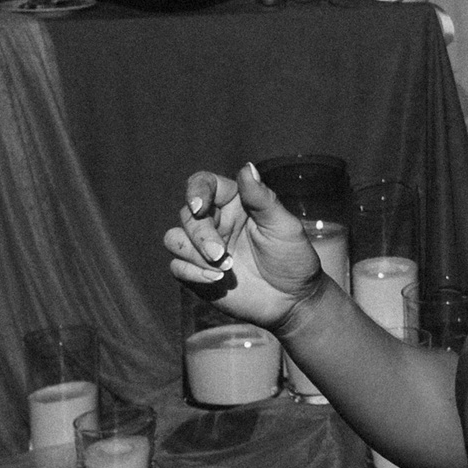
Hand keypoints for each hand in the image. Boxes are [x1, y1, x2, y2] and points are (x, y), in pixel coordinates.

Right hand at [164, 161, 321, 332]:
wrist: (293, 300)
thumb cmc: (293, 258)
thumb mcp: (283, 226)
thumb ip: (262, 199)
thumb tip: (247, 167)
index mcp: (235, 204)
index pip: (204, 184)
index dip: (196, 191)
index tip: (199, 207)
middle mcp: (216, 222)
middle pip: (187, 215)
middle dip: (201, 235)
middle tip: (221, 255)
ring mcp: (204, 248)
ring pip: (174, 239)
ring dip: (193, 254)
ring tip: (224, 270)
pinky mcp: (197, 273)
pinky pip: (176, 266)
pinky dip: (191, 272)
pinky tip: (216, 281)